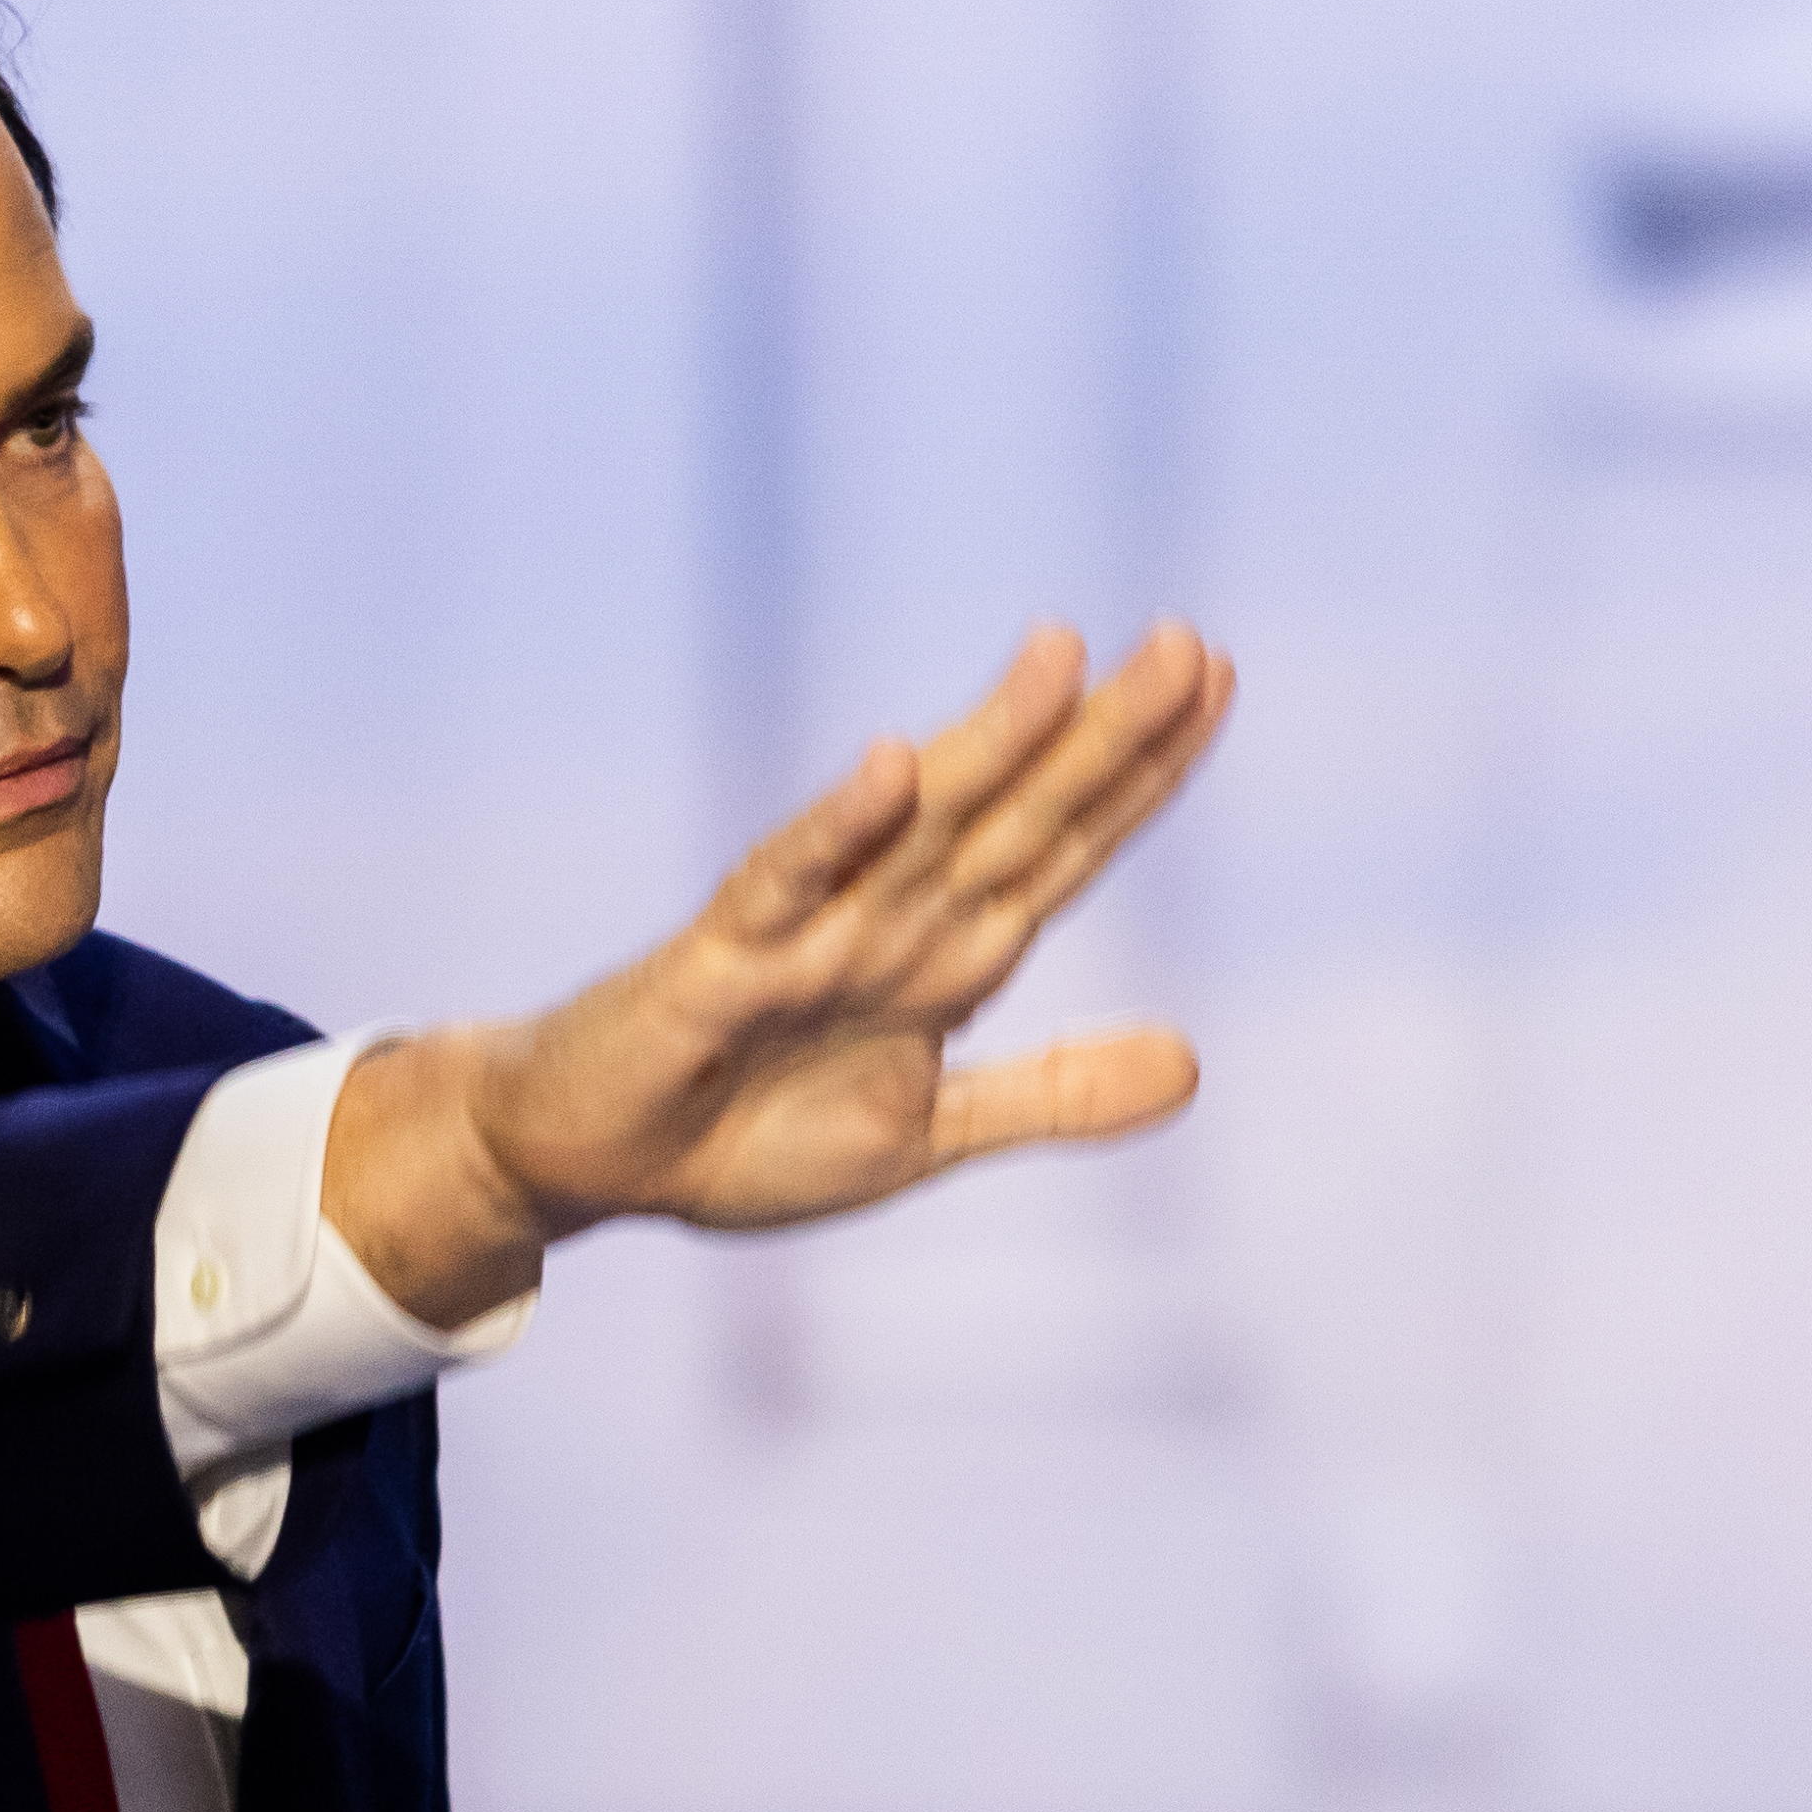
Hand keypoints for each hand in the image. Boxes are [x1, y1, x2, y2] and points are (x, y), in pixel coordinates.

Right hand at [331, 620, 1233, 1321]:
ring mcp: (807, 932)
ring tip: (1062, 657)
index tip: (1217, 683)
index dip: (1141, 775)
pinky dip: (839, 829)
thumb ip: (1053, 1094)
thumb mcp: (928, 1133)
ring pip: (918, 827)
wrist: (594, 1167)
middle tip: (1188, 644)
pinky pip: (785, 883)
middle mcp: (889, 922)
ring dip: (989, 743)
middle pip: (1014, 816)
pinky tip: (893, 768)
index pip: (1063, 848)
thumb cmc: (745, 1135)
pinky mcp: (721, 960)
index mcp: (947, 959)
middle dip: (1102, 737)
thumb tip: (1196, 1061)